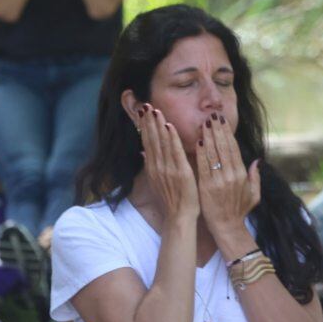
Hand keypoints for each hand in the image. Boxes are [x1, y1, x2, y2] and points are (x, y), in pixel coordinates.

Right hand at [129, 102, 198, 228]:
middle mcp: (157, 166)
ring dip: (157, 125)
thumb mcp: (157, 182)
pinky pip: (174, 152)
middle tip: (145, 104)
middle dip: (147, 122)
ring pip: (161, 143)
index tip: (142, 112)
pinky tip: (169, 126)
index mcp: (152, 168)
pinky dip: (171, 138)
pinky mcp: (180, 172)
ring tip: (154, 110)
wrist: (179, 217)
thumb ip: (150, 166)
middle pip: (150, 140)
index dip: (144, 127)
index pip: (146, 142)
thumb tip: (142, 153)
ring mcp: (167, 169)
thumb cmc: (171, 200)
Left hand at [194, 114, 259, 246]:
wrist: (227, 227)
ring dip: (208, 137)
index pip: (233, 148)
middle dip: (217, 130)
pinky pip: (203, 166)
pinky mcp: (206, 187)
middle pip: (223, 147)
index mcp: (242, 174)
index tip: (222, 120)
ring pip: (213, 154)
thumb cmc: (239, 210)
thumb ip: (256, 176)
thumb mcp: (254, 194)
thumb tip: (258, 160)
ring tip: (204, 123)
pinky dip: (201, 153)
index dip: (227, 133)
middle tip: (212, 115)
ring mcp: (218, 181)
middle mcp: (231, 175)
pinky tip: (198, 141)